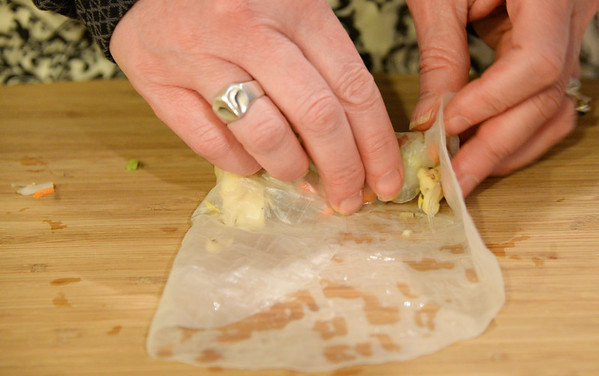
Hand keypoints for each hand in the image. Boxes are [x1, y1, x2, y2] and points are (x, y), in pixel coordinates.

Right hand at [109, 0, 402, 213]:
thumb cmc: (239, 1)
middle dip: (342, 169)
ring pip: (265, 135)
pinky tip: (251, 160)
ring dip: (291, 168)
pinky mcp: (154, 78)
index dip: (377, 144)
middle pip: (316, 117)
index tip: (386, 181)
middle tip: (349, 197)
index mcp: (295, 6)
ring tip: (295, 172)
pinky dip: (241, 164)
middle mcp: (247, 27)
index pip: (353, 88)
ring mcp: (197, 53)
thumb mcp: (293, 11)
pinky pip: (211, 143)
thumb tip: (354, 144)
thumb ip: (325, 65)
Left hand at [407, 0, 598, 194]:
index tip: (443, 127)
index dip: (488, 104)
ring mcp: (569, 33)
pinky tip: (482, 147)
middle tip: (454, 181)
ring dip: (509, 147)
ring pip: (554, 107)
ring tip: (466, 173)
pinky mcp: (553, 46)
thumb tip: (430, 120)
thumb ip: (441, 55)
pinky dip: (514, 129)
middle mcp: (572, 15)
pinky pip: (545, 98)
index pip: (535, 66)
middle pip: (546, 98)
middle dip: (495, 147)